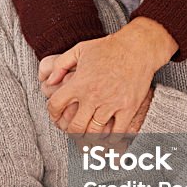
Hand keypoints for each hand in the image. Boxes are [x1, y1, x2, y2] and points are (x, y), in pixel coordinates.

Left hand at [38, 18, 176, 135]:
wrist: (138, 47)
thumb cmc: (108, 47)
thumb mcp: (79, 49)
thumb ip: (60, 65)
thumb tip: (49, 81)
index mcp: (79, 83)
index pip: (56, 106)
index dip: (53, 114)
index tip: (57, 116)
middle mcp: (93, 96)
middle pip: (75, 127)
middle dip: (72, 132)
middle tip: (74, 131)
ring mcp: (111, 104)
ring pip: (94, 133)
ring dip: (90, 138)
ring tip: (89, 136)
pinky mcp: (128, 109)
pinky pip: (117, 133)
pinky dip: (111, 139)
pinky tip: (108, 137)